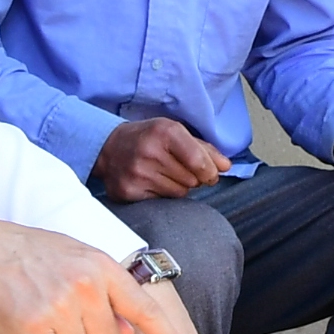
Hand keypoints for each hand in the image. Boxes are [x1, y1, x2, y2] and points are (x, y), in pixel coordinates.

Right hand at [0, 193, 158, 333]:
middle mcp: (85, 287)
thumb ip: (106, 289)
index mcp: (101, 266)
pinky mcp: (32, 330)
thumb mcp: (76, 256)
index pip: (144, 309)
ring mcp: (58, 309)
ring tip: (43, 320)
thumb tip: (129, 331)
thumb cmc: (27, 253)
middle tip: (62, 315)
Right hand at [92, 116, 227, 204]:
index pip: (199, 162)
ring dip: (177, 186)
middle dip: (192, 178)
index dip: (210, 172)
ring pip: (179, 193)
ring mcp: (138, 173)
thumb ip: (204, 149)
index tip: (210, 174)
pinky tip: (151, 182)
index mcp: (165, 132)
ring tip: (163, 173)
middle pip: (192, 180)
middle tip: (177, 169)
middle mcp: (150, 152)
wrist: (107, 147)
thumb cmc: (147, 138)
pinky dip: (162, 194)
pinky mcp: (129, 191)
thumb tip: (226, 166)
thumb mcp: (174, 132)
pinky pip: (162, 201)